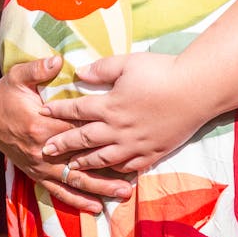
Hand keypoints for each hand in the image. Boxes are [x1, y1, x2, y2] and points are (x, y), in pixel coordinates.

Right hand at [0, 57, 133, 212]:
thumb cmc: (6, 93)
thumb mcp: (18, 75)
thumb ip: (39, 68)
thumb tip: (58, 59)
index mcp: (41, 124)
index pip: (77, 130)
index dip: (101, 133)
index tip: (125, 135)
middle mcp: (42, 150)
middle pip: (82, 161)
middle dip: (108, 169)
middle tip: (133, 176)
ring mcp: (39, 165)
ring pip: (74, 180)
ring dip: (99, 189)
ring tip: (122, 193)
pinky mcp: (36, 173)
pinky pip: (58, 190)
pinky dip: (77, 200)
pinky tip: (94, 207)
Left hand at [40, 53, 203, 173]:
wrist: (195, 90)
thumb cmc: (161, 71)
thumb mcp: (128, 63)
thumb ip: (101, 68)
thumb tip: (79, 73)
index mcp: (110, 105)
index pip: (77, 110)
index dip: (58, 111)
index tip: (42, 113)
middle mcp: (118, 129)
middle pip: (84, 139)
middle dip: (62, 144)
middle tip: (44, 150)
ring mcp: (135, 145)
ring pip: (103, 158)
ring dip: (83, 162)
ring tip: (70, 167)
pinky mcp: (152, 153)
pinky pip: (128, 167)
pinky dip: (114, 171)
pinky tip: (108, 173)